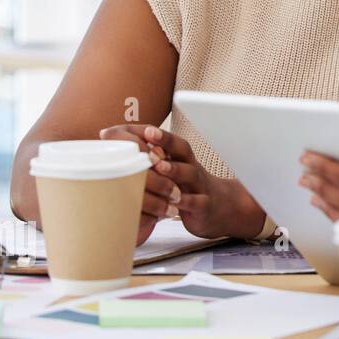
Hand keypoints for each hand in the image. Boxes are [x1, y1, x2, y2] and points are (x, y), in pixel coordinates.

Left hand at [100, 124, 265, 241]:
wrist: (222, 209)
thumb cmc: (188, 189)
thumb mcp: (174, 174)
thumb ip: (152, 161)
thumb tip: (115, 145)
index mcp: (183, 160)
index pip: (172, 142)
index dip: (160, 135)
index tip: (145, 129)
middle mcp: (192, 168)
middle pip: (182, 150)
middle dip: (167, 142)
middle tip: (150, 137)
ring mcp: (199, 186)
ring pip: (190, 173)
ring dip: (174, 169)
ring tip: (159, 167)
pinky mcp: (204, 205)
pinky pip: (195, 201)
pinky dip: (184, 201)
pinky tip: (172, 202)